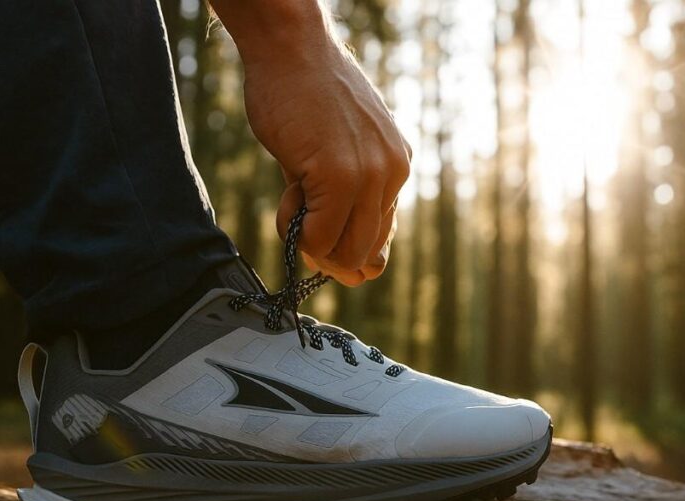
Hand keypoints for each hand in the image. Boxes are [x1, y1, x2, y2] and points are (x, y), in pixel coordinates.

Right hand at [211, 0, 409, 285]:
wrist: (290, 49)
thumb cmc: (304, 95)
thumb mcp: (338, 151)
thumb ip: (344, 201)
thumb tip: (343, 267)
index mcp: (396, 167)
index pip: (380, 238)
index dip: (346, 249)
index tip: (318, 238)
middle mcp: (392, 173)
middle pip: (366, 253)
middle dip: (327, 252)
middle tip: (298, 217)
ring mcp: (369, 175)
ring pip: (345, 251)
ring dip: (310, 241)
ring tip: (293, 196)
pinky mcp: (340, 176)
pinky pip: (319, 236)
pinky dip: (295, 229)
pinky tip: (288, 190)